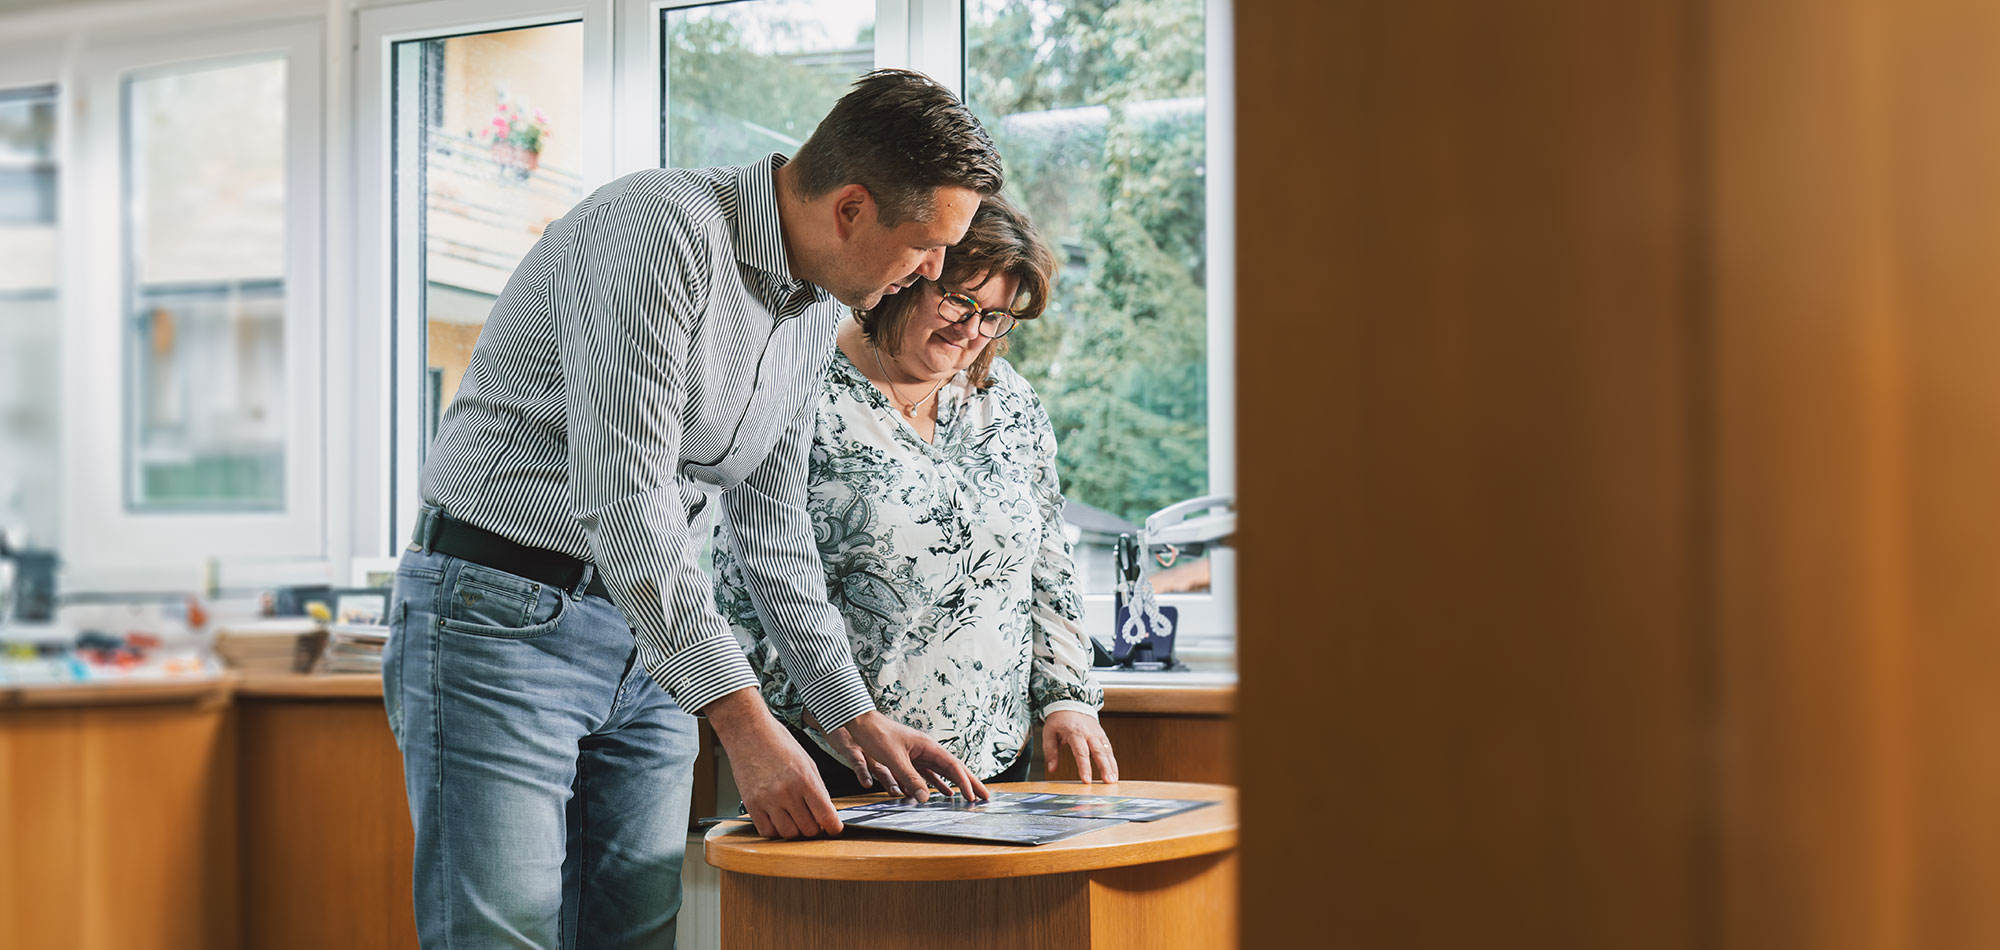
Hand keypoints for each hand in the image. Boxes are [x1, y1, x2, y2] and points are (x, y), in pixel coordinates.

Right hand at [701, 688, 841, 838]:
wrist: (748, 732)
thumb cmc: (778, 742)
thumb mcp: (807, 762)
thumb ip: (817, 789)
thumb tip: (826, 812)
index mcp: (805, 780)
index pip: (826, 816)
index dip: (834, 827)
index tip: (834, 829)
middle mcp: (787, 792)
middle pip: (808, 829)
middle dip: (816, 829)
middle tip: (815, 822)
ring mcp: (768, 800)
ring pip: (789, 834)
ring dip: (796, 831)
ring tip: (796, 820)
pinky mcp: (751, 805)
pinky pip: (767, 832)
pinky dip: (776, 831)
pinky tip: (779, 820)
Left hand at [840, 711, 990, 801]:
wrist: (861, 723)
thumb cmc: (878, 735)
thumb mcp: (894, 759)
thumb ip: (910, 779)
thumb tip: (925, 799)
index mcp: (928, 746)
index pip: (953, 766)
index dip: (965, 783)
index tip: (973, 798)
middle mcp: (928, 750)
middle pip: (954, 768)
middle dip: (970, 783)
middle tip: (985, 797)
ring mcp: (920, 755)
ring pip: (943, 772)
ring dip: (957, 784)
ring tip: (970, 797)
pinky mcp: (910, 759)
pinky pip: (929, 774)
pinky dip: (939, 784)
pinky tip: (943, 793)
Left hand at [1043, 710, 1117, 783]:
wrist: (1071, 703)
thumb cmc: (1059, 721)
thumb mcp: (1049, 733)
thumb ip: (1050, 752)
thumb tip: (1052, 769)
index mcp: (1074, 732)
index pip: (1081, 752)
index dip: (1085, 767)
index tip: (1087, 780)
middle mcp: (1089, 733)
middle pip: (1099, 752)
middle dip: (1104, 768)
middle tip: (1108, 782)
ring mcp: (1097, 734)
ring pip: (1107, 751)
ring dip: (1111, 766)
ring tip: (1113, 780)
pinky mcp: (1102, 735)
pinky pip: (1109, 749)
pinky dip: (1112, 761)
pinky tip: (1114, 772)